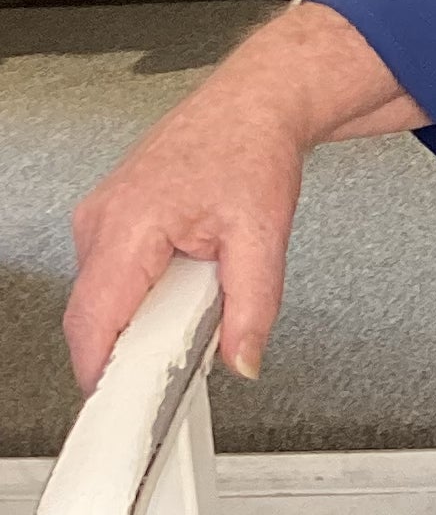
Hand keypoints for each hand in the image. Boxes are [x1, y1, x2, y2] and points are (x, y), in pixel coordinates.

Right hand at [65, 2, 419, 391]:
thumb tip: (242, 360)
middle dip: (130, 349)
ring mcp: (99, 220)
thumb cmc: (250, 150)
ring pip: (104, 299)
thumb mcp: (262, 235)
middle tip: (179, 359)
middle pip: (94, 318)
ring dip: (140, 318)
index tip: (115, 409)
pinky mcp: (109, 222)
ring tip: (191, 302)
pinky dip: (141, 296)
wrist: (253, 105)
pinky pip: (112, 278)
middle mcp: (101, 221)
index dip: (100, 372)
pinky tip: (180, 285)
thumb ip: (252, 307)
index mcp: (129, 225)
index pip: (95, 320)